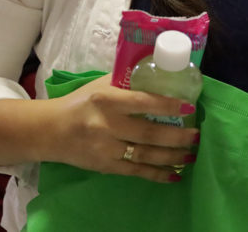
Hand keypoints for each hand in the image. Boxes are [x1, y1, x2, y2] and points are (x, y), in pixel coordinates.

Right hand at [44, 74, 198, 182]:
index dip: (167, 105)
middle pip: (148, 132)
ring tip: (190, 154)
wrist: (51, 131)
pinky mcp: (105, 166)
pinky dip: (157, 174)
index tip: (189, 106)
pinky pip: (136, 171)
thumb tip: (158, 73)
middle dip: (177, 135)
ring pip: (145, 154)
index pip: (142, 102)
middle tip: (196, 134)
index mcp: (106, 100)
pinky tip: (175, 174)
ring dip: (172, 156)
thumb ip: (126, 81)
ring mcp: (106, 148)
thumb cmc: (80, 103)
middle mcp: (107, 125)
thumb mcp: (100, 86)